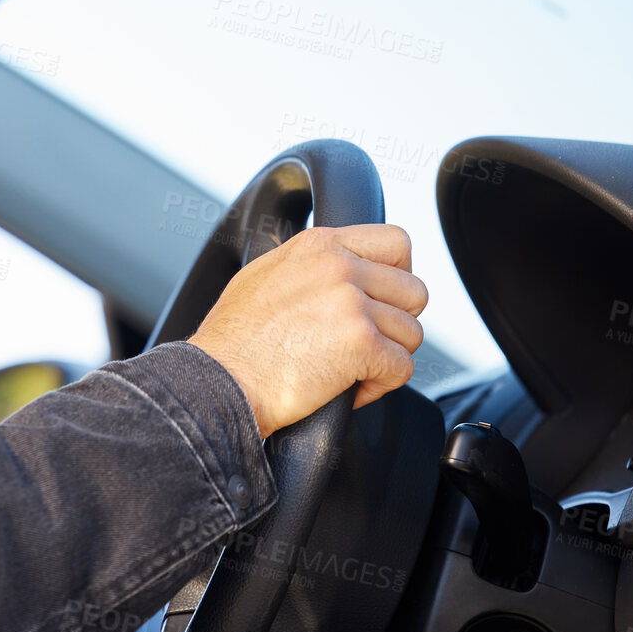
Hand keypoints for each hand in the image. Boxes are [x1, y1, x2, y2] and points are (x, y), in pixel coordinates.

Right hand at [187, 224, 427, 438]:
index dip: (399, 274)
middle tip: (363, 342)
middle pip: (413, 291)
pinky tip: (348, 389)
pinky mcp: (362, 344)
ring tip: (348, 369)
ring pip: (412, 334)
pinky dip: (380, 385)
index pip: (396, 242)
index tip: (383, 299)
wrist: (219, 379)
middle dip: (395, 323)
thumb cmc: (231, 339)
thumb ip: (310, 265)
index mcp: (318, 245)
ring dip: (386, 357)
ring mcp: (352, 304)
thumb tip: (340, 271)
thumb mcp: (265, 275)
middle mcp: (339, 266)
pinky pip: (402, 367)